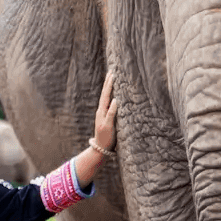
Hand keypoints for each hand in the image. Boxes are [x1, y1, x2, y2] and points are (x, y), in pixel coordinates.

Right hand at [72, 72, 118, 186]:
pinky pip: (110, 115)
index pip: (105, 95)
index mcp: (102, 111)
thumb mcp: (110, 123)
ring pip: (106, 101)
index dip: (108, 84)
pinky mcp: (107, 126)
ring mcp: (103, 119)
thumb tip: (121, 104)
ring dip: (109, 90)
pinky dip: (113, 107)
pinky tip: (116, 99)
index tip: (111, 73)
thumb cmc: (107, 136)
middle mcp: (101, 113)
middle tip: (112, 71)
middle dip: (108, 83)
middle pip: (104, 95)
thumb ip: (113, 114)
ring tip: (113, 79)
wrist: (100, 149)